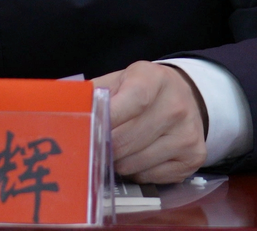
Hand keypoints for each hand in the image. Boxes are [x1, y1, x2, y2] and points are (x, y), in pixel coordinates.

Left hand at [92, 61, 207, 182]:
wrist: (186, 97)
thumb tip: (62, 111)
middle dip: (105, 146)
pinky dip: (137, 171)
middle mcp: (176, 106)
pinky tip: (138, 156)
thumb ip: (94, 94)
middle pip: (127, 140)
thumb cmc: (143, 89)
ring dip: (119, 161)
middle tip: (97, 144)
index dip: (107, 120)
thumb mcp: (119, 80)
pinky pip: (150, 177)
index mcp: (154, 79)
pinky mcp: (194, 157)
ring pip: (135, 163)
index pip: (131, 102)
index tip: (90, 130)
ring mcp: (188, 134)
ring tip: (118, 149)